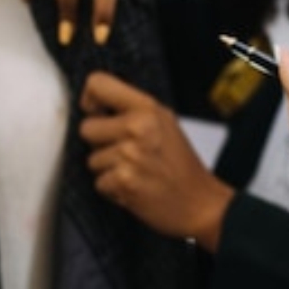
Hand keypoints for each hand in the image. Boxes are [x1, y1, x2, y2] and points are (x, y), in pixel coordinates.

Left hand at [79, 72, 233, 249]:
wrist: (201, 203)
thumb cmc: (182, 167)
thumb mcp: (165, 124)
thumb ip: (133, 111)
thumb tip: (95, 106)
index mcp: (149, 109)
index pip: (98, 84)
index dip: (90, 99)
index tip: (96, 113)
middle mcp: (138, 127)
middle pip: (87, 128)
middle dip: (100, 144)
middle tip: (126, 153)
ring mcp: (130, 154)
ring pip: (92, 159)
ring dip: (109, 170)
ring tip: (136, 172)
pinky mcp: (124, 180)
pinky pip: (99, 183)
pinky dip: (113, 189)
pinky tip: (135, 187)